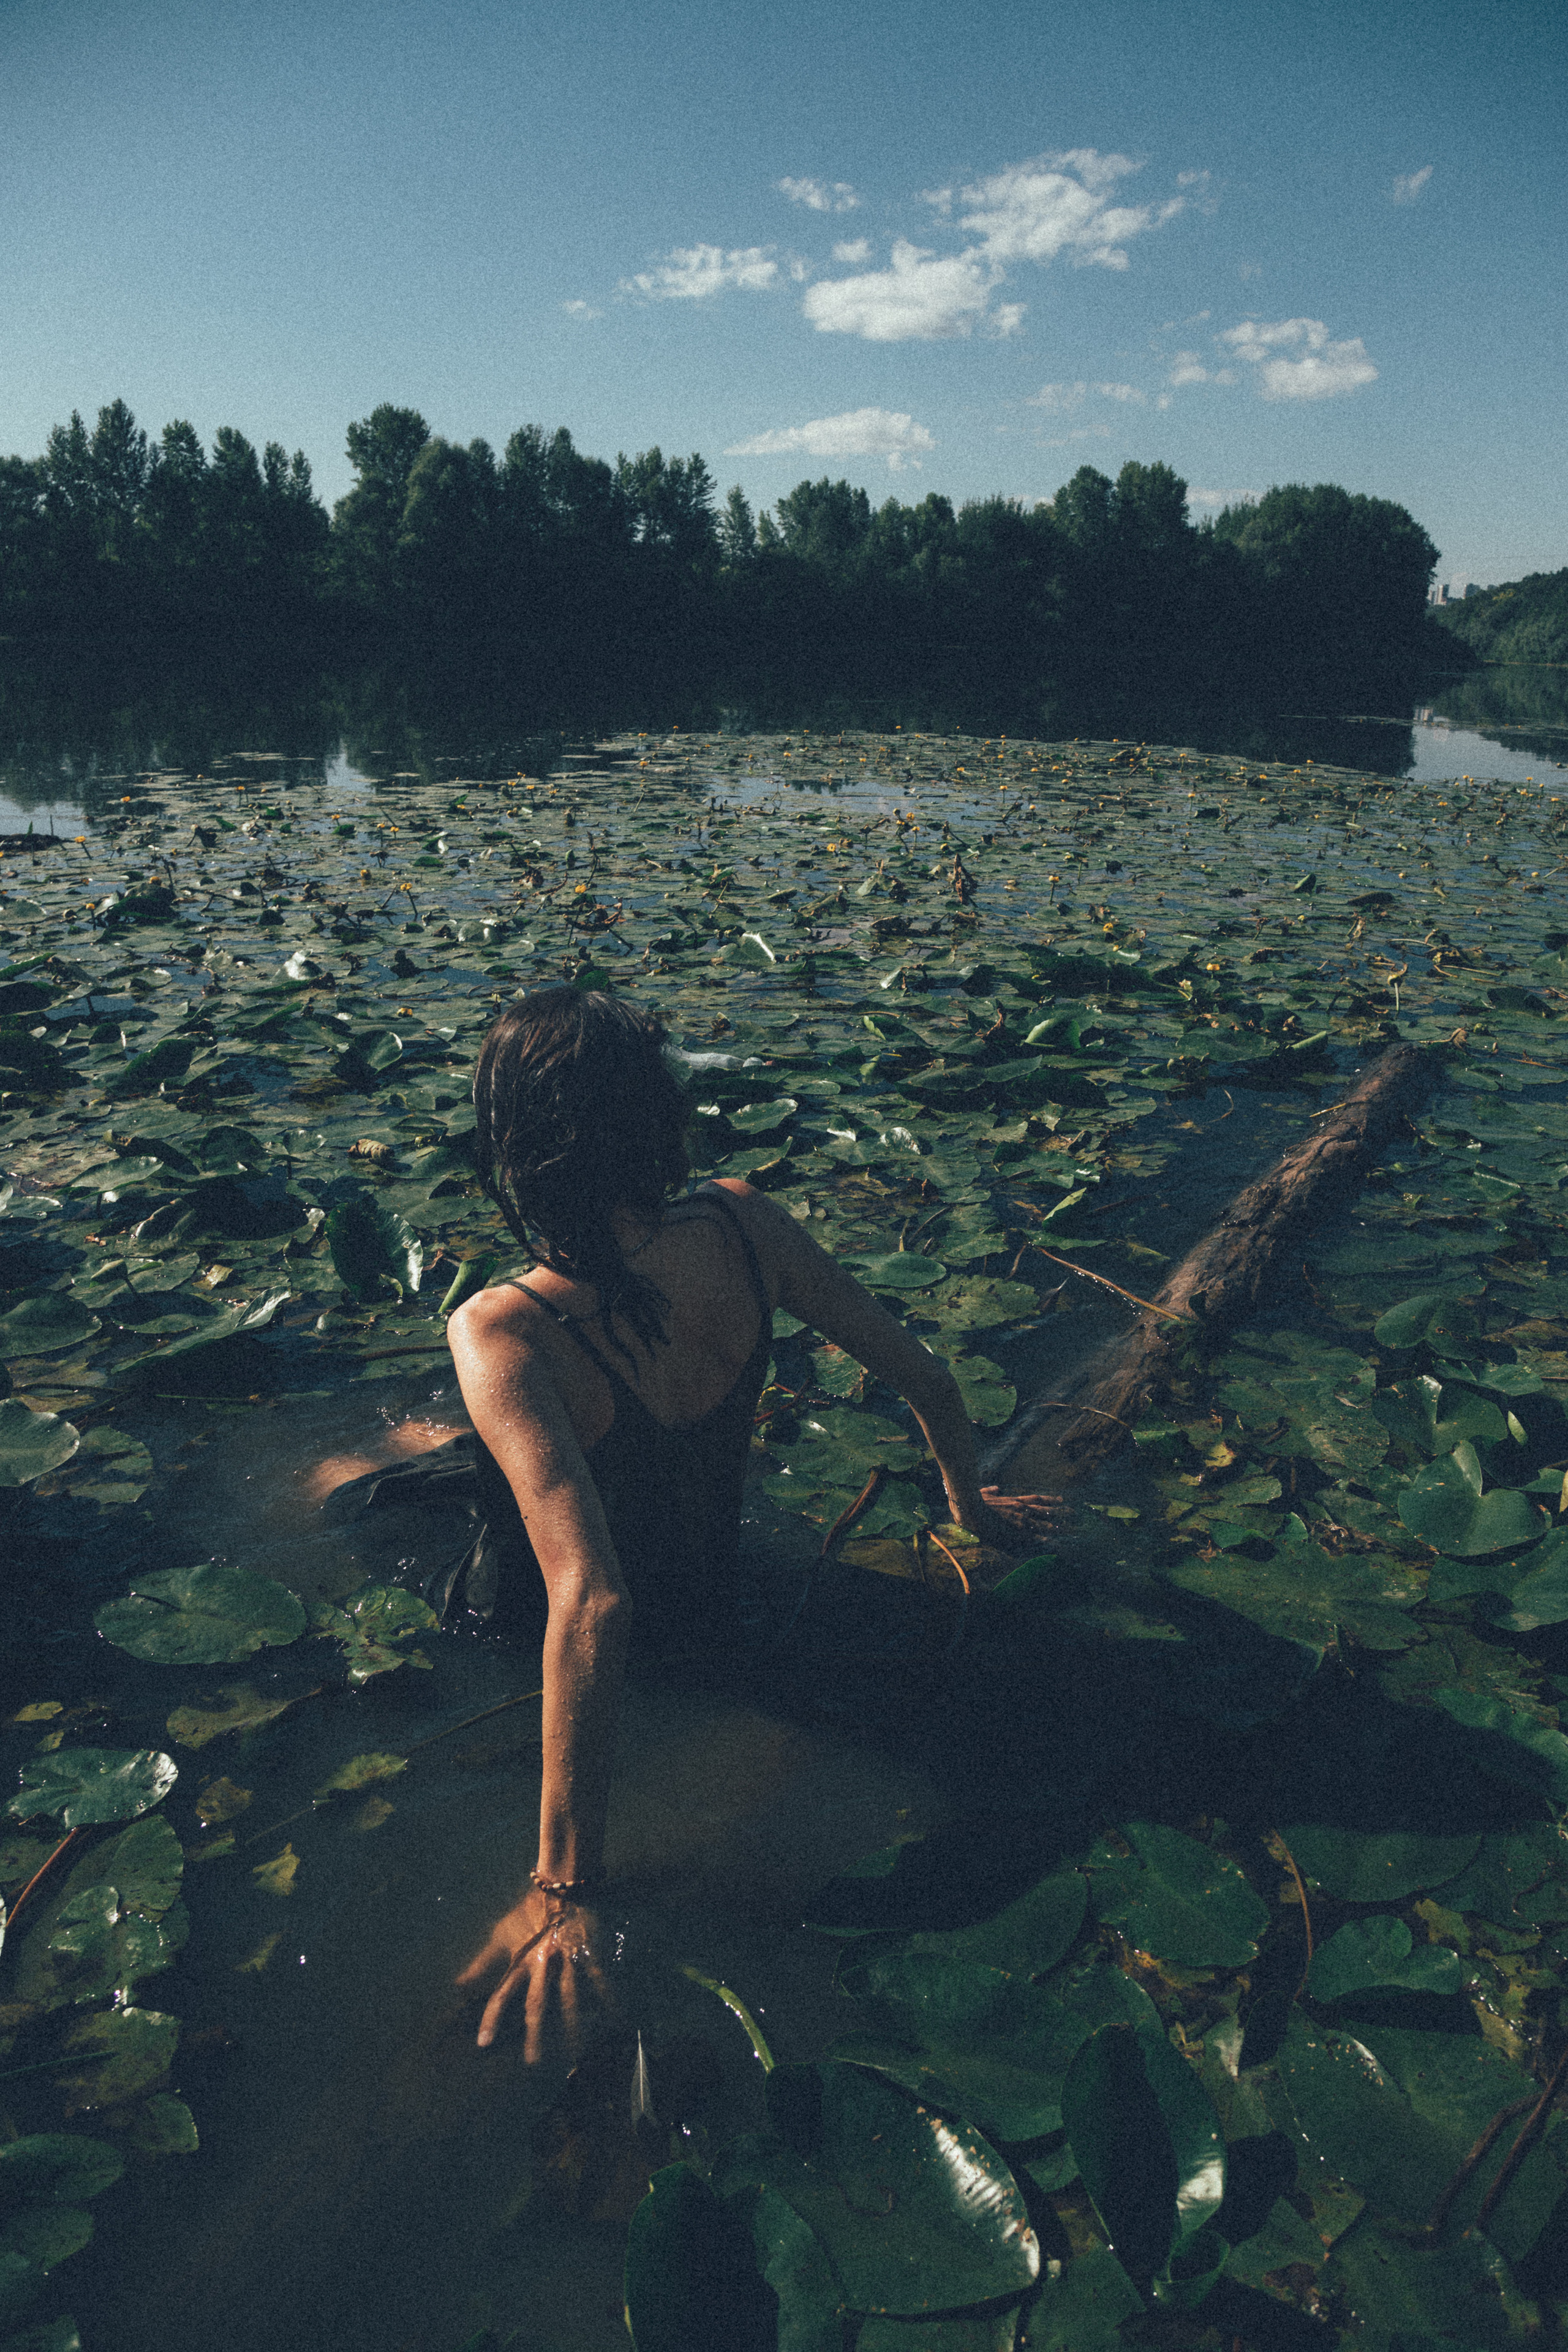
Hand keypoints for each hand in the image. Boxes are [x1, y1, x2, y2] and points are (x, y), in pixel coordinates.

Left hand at [457, 1887, 611, 2059]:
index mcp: (520, 1962)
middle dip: (534, 2034)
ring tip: (575, 2050)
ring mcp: (566, 1960)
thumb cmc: (528, 1912)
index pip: (501, 1994)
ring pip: (568, 1997)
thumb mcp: (502, 1935)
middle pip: (536, 2004)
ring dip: (572, 2025)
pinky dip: (608, 1997)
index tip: (483, 2043)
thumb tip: (459, 1984)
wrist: (560, 1886)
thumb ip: (483, 1962)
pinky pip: (598, 1979)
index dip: (491, 2018)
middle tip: (532, 2062)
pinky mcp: (587, 1953)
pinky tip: (615, 2015)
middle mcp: (541, 1965)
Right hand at [970, 1486, 1066, 1548]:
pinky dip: (1041, 1538)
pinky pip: (1031, 1535)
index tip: (1061, 1500)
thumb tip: (997, 1488)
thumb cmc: (975, 1500)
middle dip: (1059, 1512)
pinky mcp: (1013, 1531)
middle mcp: (1020, 1508)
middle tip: (1073, 1514)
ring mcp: (1018, 1520)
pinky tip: (1050, 1540)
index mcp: (1014, 1500)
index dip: (1050, 1500)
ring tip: (1067, 1529)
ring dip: (1054, 1526)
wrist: (971, 1509)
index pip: (1037, 1499)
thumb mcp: (985, 1492)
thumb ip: (993, 1490)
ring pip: (1041, 1523)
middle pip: (1044, 1510)